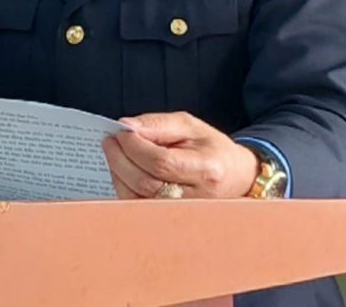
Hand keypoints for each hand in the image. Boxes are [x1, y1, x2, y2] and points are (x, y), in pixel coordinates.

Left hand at [101, 111, 259, 199]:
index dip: (136, 147)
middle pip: (147, 183)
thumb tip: (127, 126)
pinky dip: (124, 188)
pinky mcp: (171, 221)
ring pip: (139, 199)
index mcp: (207, 169)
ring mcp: (184, 214)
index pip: (162, 162)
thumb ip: (158, 124)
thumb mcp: (190, 126)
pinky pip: (138, 208)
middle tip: (110, 140)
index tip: (120, 131)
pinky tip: (121, 170)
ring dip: (118, 174)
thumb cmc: (212, 149)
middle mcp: (197, 197)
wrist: (236, 177)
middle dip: (121, 159)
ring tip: (113, 152)